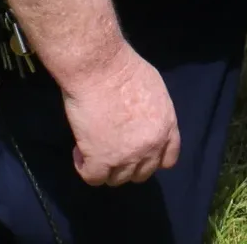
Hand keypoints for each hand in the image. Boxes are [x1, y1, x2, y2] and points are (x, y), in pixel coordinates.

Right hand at [59, 43, 179, 187]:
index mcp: (167, 127)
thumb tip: (142, 120)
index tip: (136, 151)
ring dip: (105, 167)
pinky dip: (84, 168)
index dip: (150, 158)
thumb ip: (153, 112)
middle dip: (126, 164)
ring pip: (117, 179)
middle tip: (110, 147)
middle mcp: (151, 146)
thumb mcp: (154, 89)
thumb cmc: (124, 68)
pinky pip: (93, 178)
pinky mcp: (101, 159)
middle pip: (141, 173)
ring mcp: (127, 156)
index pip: (167, 159)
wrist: (100, 68)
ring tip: (92, 147)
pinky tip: (79, 152)